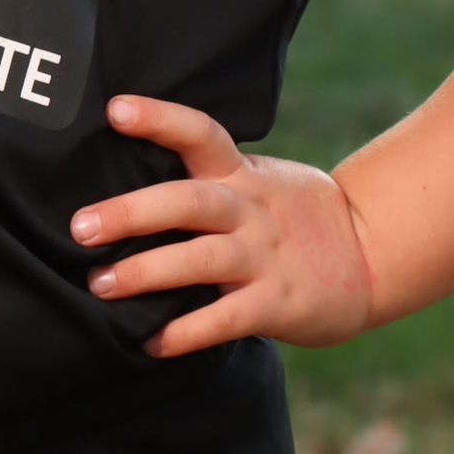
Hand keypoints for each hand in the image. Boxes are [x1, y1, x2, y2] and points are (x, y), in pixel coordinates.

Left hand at [71, 96, 376, 360]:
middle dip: (132, 212)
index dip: (159, 118)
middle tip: (80, 226)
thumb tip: (125, 175)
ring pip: (202, 260)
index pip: (201, 133)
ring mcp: (264, 257)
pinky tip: (152, 343)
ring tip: (100, 284)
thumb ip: (209, 178)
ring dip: (147, 272)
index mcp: (242, 175)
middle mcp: (250, 211)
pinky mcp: (276, 303)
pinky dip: (188, 332)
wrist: (373, 253)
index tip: (115, 109)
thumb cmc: (294, 215)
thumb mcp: (259, 181)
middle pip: (189, 201)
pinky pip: (226, 319)